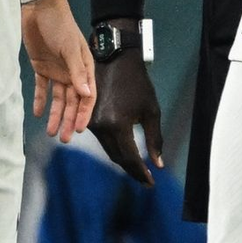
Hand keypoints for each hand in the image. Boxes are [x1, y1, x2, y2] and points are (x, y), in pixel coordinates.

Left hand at [22, 0, 95, 143]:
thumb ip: (77, 72)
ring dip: (55, 115)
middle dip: (69, 120)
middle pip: (72, 102)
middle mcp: (72, 73)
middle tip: (64, 139)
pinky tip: (39, 114)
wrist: (38, 8)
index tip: (79, 130)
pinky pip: (41, 88)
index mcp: (84, 69)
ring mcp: (56, 71)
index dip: (84, 114)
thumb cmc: (60, 25)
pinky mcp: (41, 67)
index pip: (87, 97)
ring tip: (51, 132)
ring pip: (58, 98)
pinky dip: (40, 100)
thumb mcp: (70, 48)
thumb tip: (86, 96)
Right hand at [87, 33, 162, 184]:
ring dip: (121, 159)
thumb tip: (157, 164)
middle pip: (116, 157)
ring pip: (106, 148)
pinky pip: (100, 138)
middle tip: (145, 178)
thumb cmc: (137, 83)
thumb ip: (154, 140)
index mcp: (117, 125)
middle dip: (131, 170)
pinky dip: (112, 146)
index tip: (150, 183)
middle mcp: (99, 126)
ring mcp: (89, 120)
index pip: (130, 158)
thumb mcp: (151, 111)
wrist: (113, 59)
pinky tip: (123, 149)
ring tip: (136, 166)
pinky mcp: (84, 115)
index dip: (141, 174)